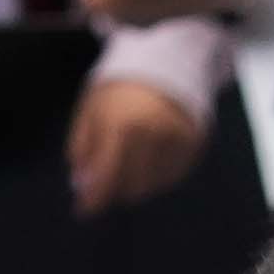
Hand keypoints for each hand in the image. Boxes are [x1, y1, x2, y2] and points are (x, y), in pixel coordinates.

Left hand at [69, 61, 209, 214]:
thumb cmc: (119, 88)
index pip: (106, 177)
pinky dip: (155, 177)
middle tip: (105, 183)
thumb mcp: (90, 111)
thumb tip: (80, 184)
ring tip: (127, 163)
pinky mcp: (193, 144)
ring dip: (134, 184)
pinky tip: (146, 159)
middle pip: (130, 187)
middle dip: (114, 190)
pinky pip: (171, 177)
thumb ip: (81, 148)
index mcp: (122, 125)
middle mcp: (152, 136)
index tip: (83, 210)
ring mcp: (176, 141)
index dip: (93, 199)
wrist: (163, 63)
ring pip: (152, 185)